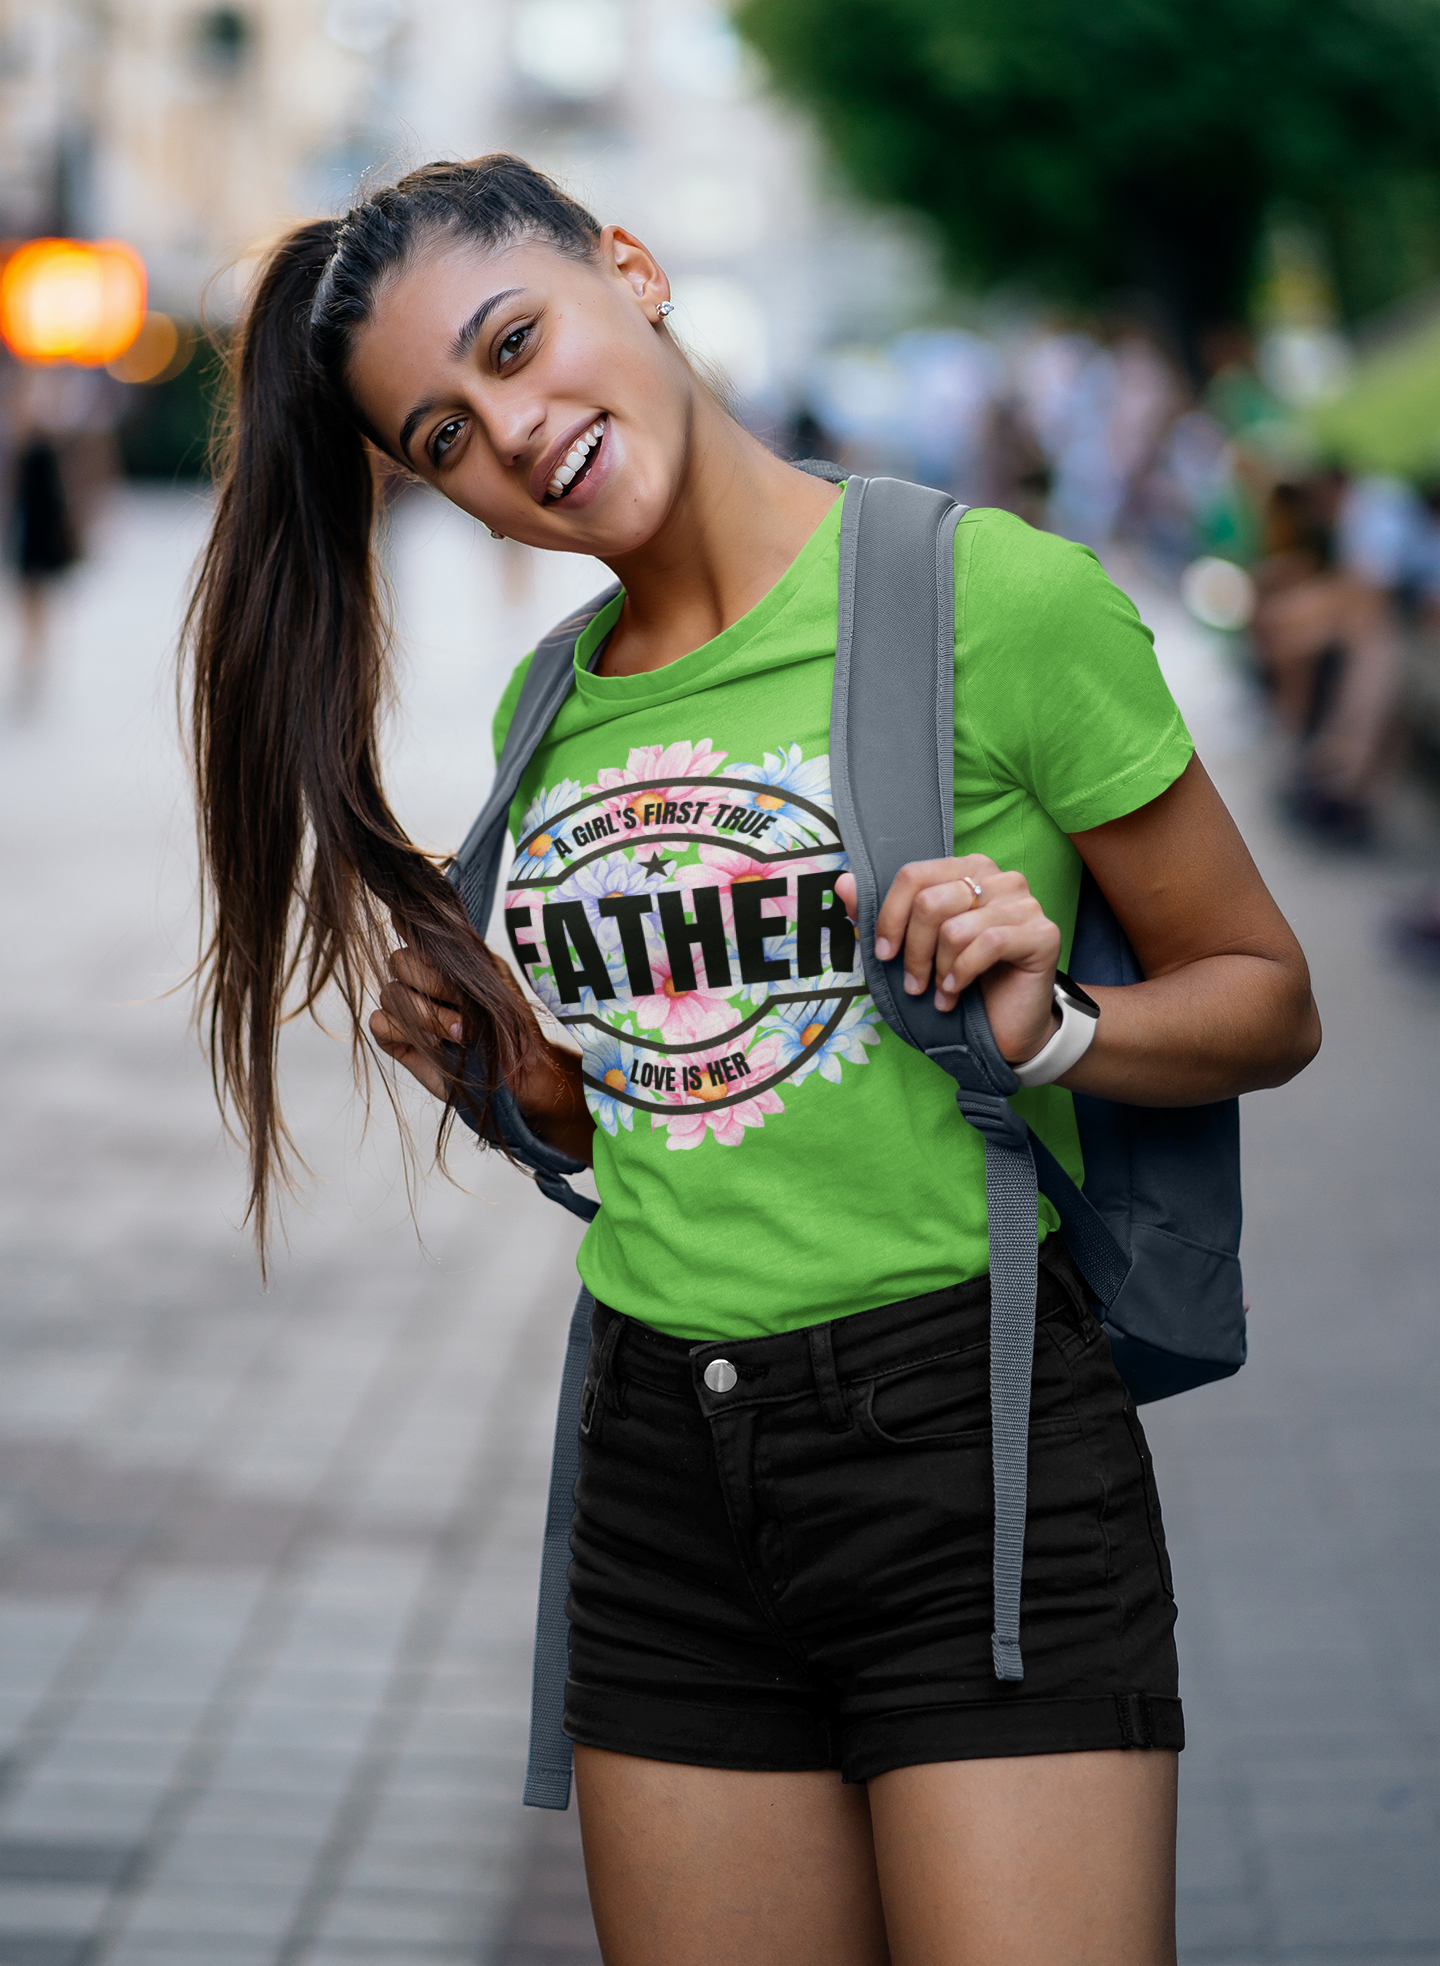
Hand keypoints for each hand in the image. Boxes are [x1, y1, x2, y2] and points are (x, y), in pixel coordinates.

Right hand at [370, 943, 595, 1160]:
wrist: (518, 1076)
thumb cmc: (513, 1029)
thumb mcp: (495, 981)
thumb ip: (459, 952)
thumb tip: (420, 919)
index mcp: (445, 959)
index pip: (411, 927)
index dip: (408, 925)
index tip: (418, 930)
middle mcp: (421, 979)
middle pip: (398, 961)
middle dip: (433, 986)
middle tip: (463, 1010)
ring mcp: (407, 1008)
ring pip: (390, 993)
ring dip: (427, 1015)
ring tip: (460, 1035)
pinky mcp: (397, 1038)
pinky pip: (379, 1021)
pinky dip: (405, 1031)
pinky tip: (433, 1043)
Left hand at [834, 858, 1060, 1065]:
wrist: (1006, 1027)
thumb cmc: (961, 983)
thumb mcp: (913, 949)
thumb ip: (880, 915)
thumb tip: (843, 883)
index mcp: (967, 870)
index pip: (913, 875)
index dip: (889, 917)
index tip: (883, 954)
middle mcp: (1000, 878)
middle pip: (930, 901)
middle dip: (914, 951)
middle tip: (915, 984)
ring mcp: (1025, 903)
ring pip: (955, 927)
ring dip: (939, 970)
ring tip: (940, 992)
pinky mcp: (1043, 933)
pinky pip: (987, 943)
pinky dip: (963, 974)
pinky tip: (958, 993)